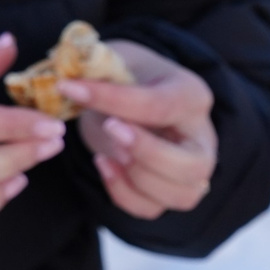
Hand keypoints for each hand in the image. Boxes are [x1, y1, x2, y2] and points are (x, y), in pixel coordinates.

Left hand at [68, 40, 215, 220]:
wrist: (135, 96)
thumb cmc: (129, 77)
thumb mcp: (119, 60)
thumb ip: (99, 67)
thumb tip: (67, 80)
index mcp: (193, 96)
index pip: (161, 106)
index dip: (114, 100)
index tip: (70, 89)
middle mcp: (202, 139)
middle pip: (193, 166)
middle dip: (147, 153)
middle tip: (109, 129)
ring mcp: (192, 171)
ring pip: (180, 195)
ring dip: (136, 178)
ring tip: (107, 151)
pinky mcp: (171, 192)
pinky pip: (152, 208)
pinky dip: (123, 193)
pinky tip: (104, 164)